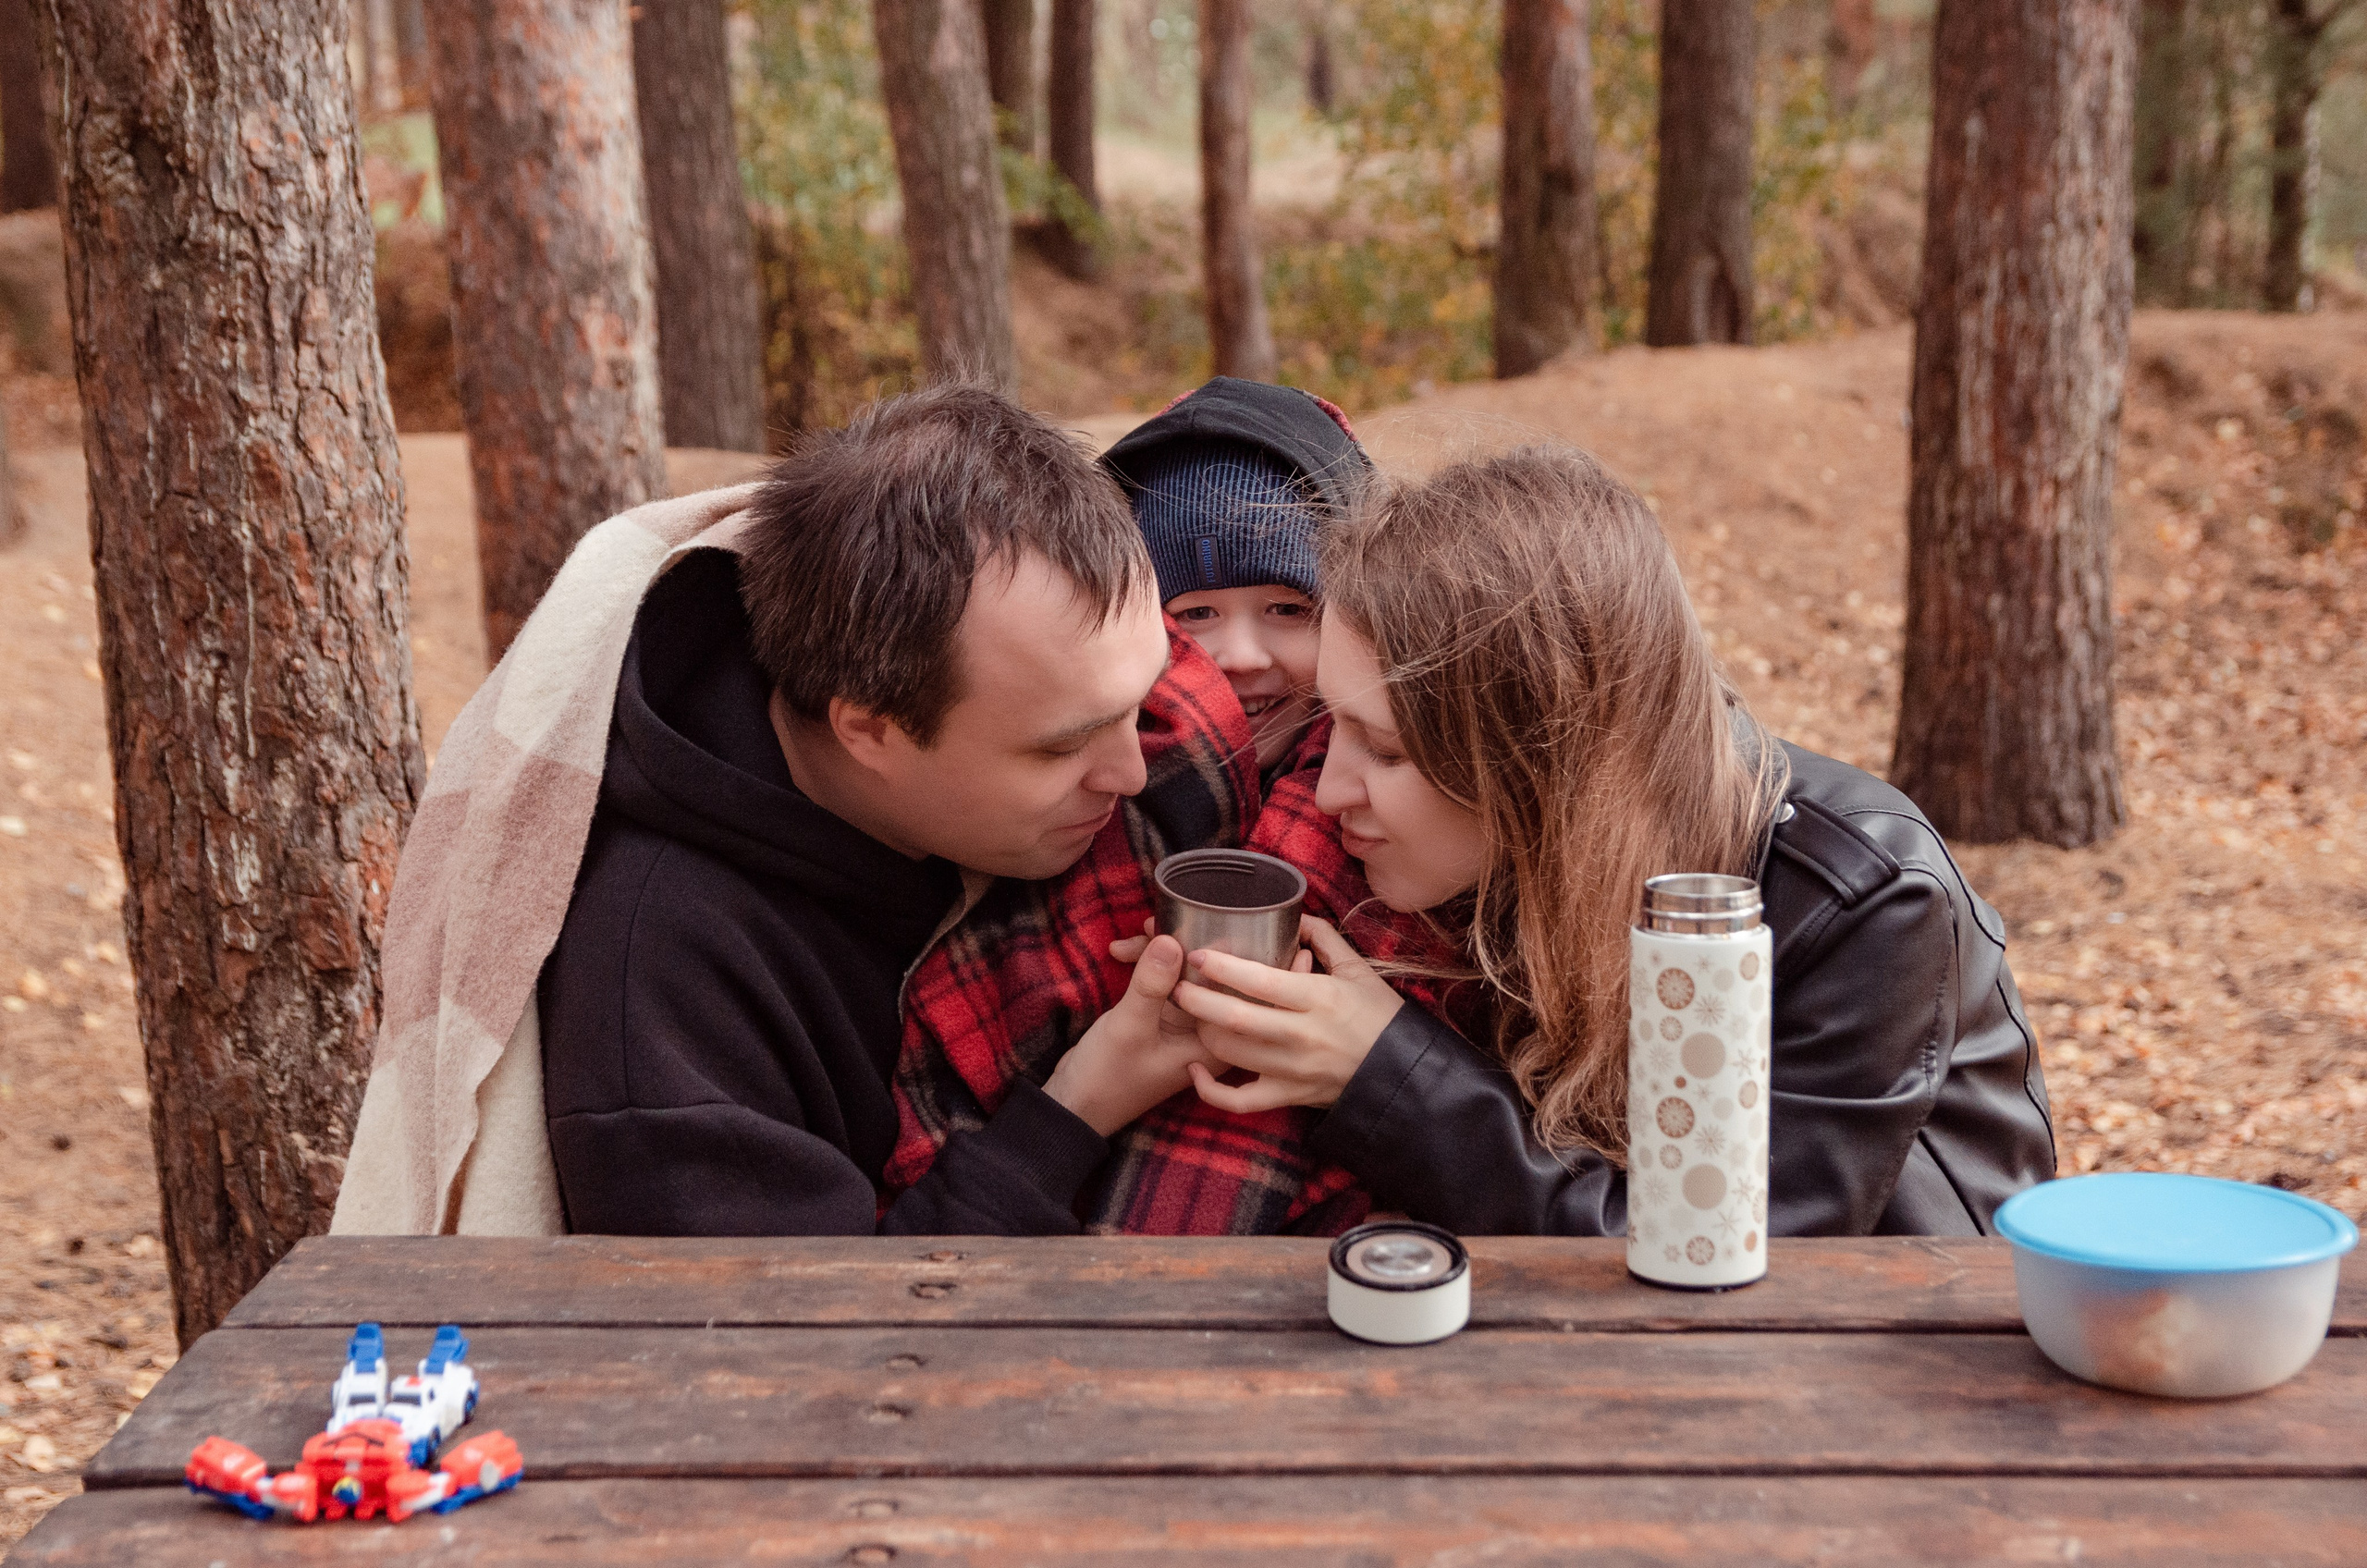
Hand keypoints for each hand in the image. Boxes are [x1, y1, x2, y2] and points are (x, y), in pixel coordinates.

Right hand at [1042, 932, 1213, 1135]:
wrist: (1075, 1103)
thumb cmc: (1108, 1076)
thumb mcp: (1128, 1027)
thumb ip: (1152, 985)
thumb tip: (1171, 938)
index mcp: (1217, 1043)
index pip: (1236, 988)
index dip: (1222, 951)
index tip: (1198, 924)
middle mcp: (1209, 1032)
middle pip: (1213, 974)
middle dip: (1185, 944)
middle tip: (1152, 925)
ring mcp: (1187, 1024)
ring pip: (1186, 972)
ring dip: (1160, 952)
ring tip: (1128, 941)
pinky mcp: (1164, 1018)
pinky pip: (1166, 980)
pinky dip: (1147, 966)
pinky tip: (1120, 953)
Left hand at [1172, 916, 1404, 1113]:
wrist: (1402, 1073)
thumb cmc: (1379, 1017)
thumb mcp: (1358, 971)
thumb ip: (1324, 939)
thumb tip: (1295, 915)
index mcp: (1319, 998)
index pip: (1261, 981)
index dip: (1222, 968)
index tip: (1197, 954)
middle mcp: (1302, 1036)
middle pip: (1235, 1019)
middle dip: (1196, 1000)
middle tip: (1176, 983)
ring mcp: (1293, 1070)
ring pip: (1231, 1054)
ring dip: (1201, 1032)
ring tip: (1188, 1013)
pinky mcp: (1288, 1097)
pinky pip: (1240, 1101)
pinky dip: (1211, 1090)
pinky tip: (1195, 1070)